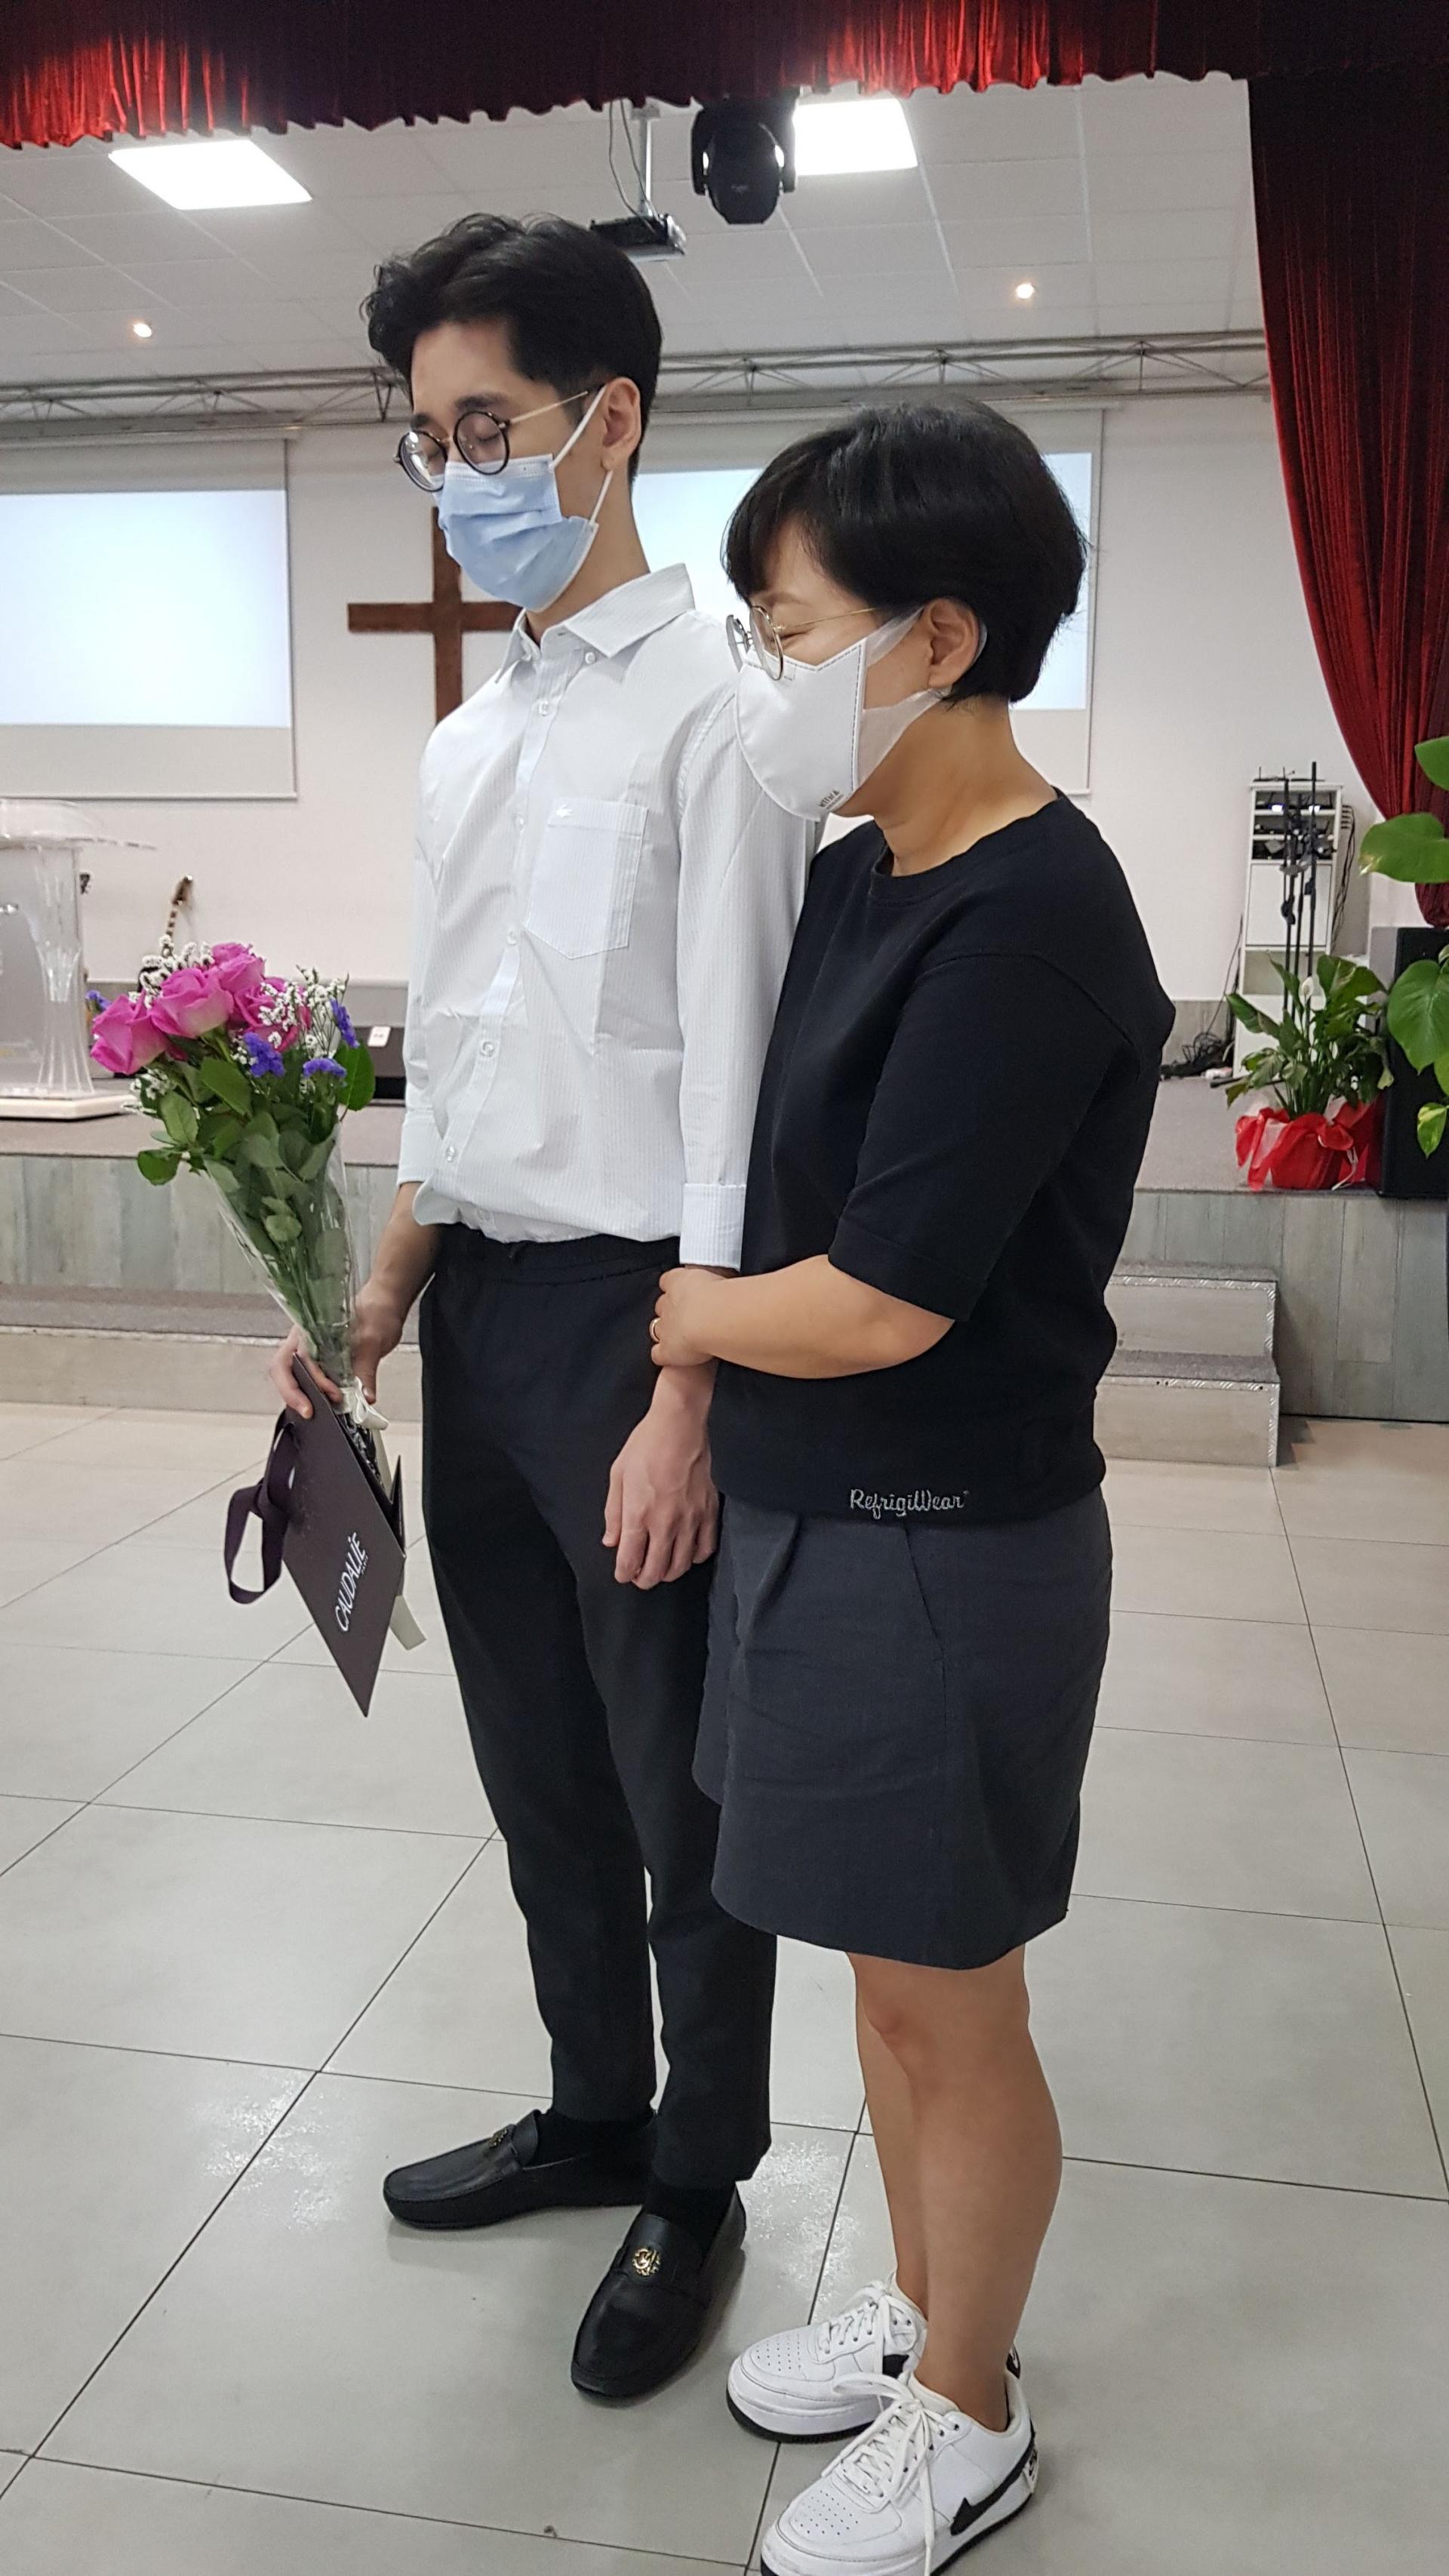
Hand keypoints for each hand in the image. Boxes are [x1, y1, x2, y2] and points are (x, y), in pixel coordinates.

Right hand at [265, 1278, 406, 1419]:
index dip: (314, 1380)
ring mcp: (309, 1349)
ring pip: (290, 1375)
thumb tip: (364, 1397)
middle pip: (282, 1368)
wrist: (385, 1304)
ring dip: (300, 1394)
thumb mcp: (374, 1341)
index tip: (333, 1395)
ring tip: (317, 1411)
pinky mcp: (320, 1360)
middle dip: (291, 1392)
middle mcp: (304, 1338)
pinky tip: (323, 1404)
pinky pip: (306, 1378)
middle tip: (309, 1412)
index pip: (300, 1357)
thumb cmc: (376, 1312)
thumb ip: (366, 1370)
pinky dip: (311, 1393)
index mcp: (311, 1327)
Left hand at [604, 1374, 717, 1587]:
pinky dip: (695, 1558)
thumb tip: (611, 1541)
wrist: (679, 1426)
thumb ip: (613, 1514)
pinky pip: (705, 1548)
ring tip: (662, 1568)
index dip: (624, 1574)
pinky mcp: (709, 1512)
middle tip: (640, 1576)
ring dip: (669, 1573)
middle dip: (644, 1579)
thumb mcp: (618, 1476)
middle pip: (656, 1570)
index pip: (630, 1561)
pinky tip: (687, 1553)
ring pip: (682, 1565)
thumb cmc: (645, 1446)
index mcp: (639, 1515)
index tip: (623, 1574)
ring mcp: (691, 1520)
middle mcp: (666, 1524)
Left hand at [650, 1267, 720, 1369]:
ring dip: (667, 1333)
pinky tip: (674, 1359)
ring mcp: (665, 1327)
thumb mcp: (719, 1278)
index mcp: (679, 1281)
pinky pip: (658, 1354)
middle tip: (690, 1318)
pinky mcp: (667, 1349)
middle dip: (672, 1312)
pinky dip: (663, 1356)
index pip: (668, 1280)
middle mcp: (668, 1303)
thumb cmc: (723, 1296)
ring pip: (657, 1328)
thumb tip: (725, 1283)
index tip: (685, 1292)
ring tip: (684, 1338)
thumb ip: (714, 1280)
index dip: (674, 1287)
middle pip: (661, 1306)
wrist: (717, 1317)